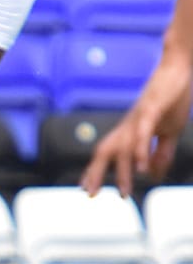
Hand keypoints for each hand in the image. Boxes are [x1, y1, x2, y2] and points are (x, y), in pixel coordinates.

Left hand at [80, 56, 192, 198]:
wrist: (177, 69)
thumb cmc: (172, 99)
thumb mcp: (169, 131)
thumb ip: (161, 153)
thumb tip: (152, 174)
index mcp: (130, 129)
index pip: (106, 151)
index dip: (95, 168)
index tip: (85, 188)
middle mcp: (128, 125)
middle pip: (105, 150)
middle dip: (96, 172)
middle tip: (90, 194)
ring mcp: (138, 117)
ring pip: (124, 147)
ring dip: (122, 171)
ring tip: (123, 192)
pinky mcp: (152, 109)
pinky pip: (143, 133)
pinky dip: (141, 150)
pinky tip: (140, 168)